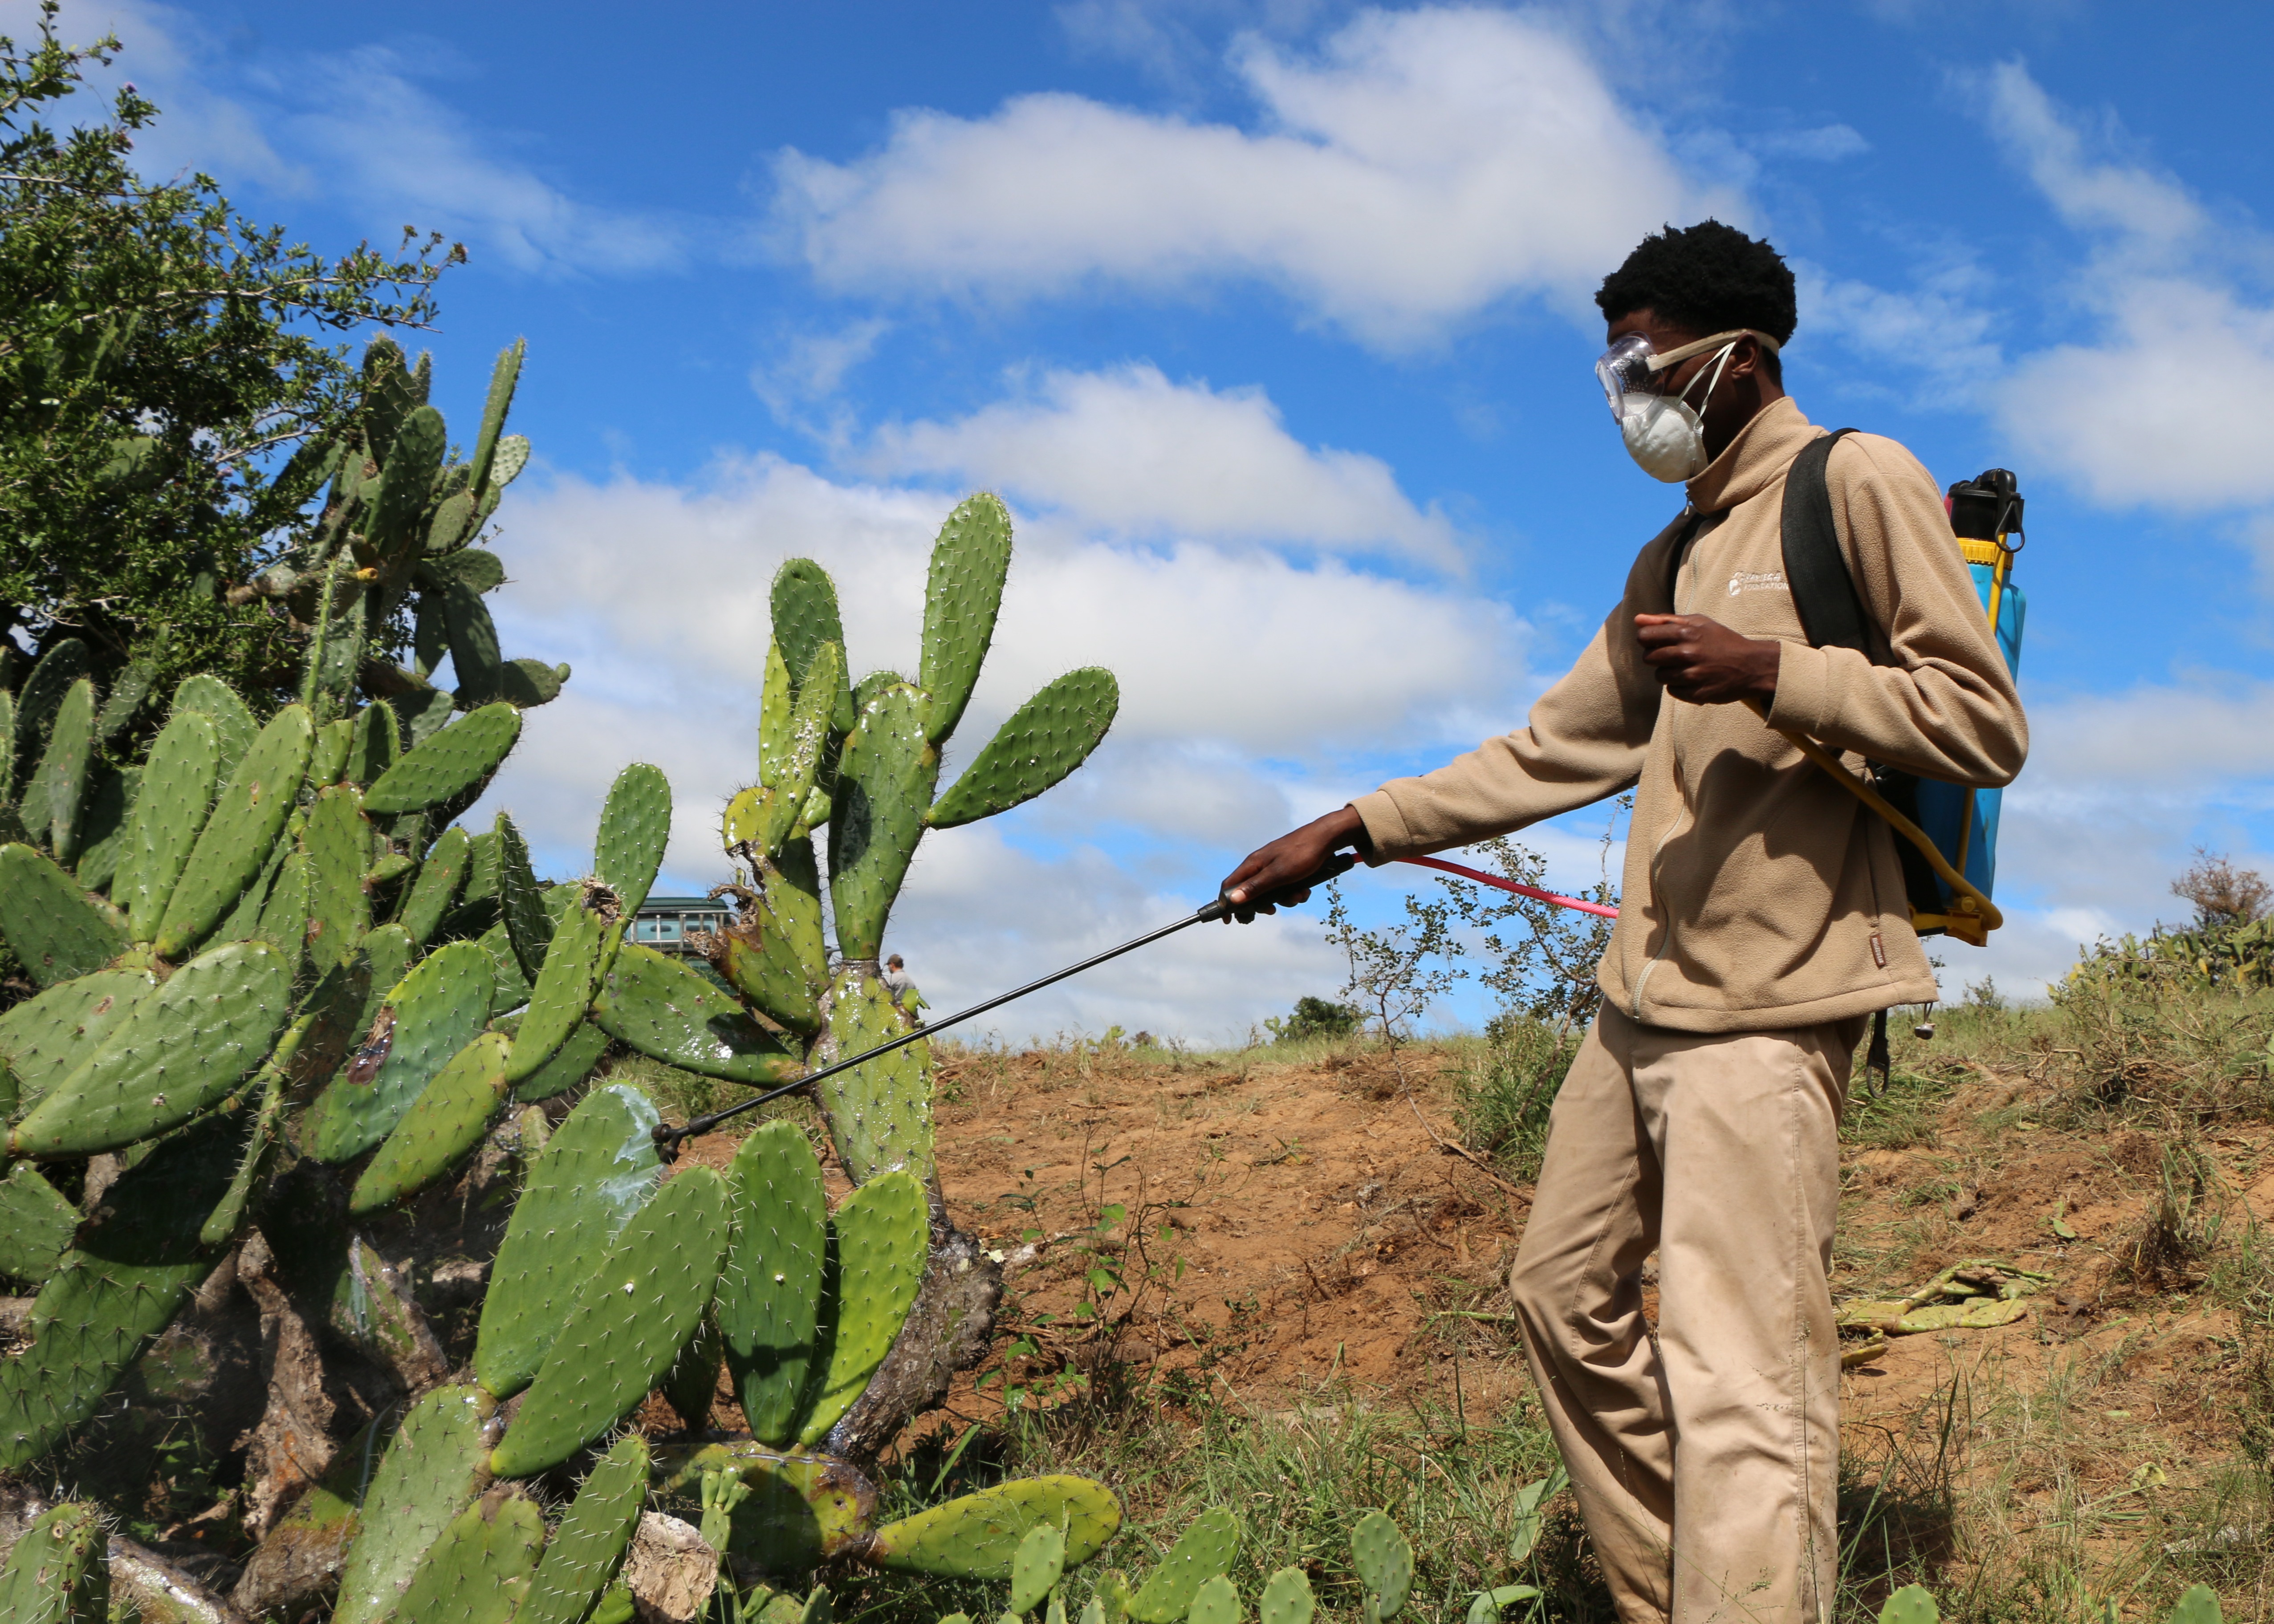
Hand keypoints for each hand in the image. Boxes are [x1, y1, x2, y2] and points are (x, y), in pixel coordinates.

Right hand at [1218, 806, 1363, 922]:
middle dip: (1264, 904)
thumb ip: (1255, 887)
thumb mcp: (1277, 874)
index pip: (1230, 885)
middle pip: (1251, 892)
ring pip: (1271, 892)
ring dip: (1285, 898)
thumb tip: (1232, 899)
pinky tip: (1305, 890)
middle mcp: (1260, 865)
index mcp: (1253, 864)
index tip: (1228, 920)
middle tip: (1273, 910)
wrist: (1325, 838)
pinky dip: (1294, 892)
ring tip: (1299, 895)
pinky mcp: (1287, 869)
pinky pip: (1285, 887)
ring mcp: (1274, 867)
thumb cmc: (1301, 854)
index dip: (1226, 903)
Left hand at [1634, 613, 1781, 705]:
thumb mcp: (1699, 622)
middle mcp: (1687, 653)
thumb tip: (1637, 619)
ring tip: (1686, 667)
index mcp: (1686, 632)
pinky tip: (1693, 679)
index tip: (1654, 641)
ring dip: (1668, 672)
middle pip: (1649, 658)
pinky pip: (1672, 691)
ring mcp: (1692, 675)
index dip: (1646, 639)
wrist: (1751, 665)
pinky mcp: (1696, 693)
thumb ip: (1666, 620)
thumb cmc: (1722, 640)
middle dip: (1656, 657)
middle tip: (1673, 655)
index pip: (1645, 636)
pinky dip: (1679, 686)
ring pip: (1659, 676)